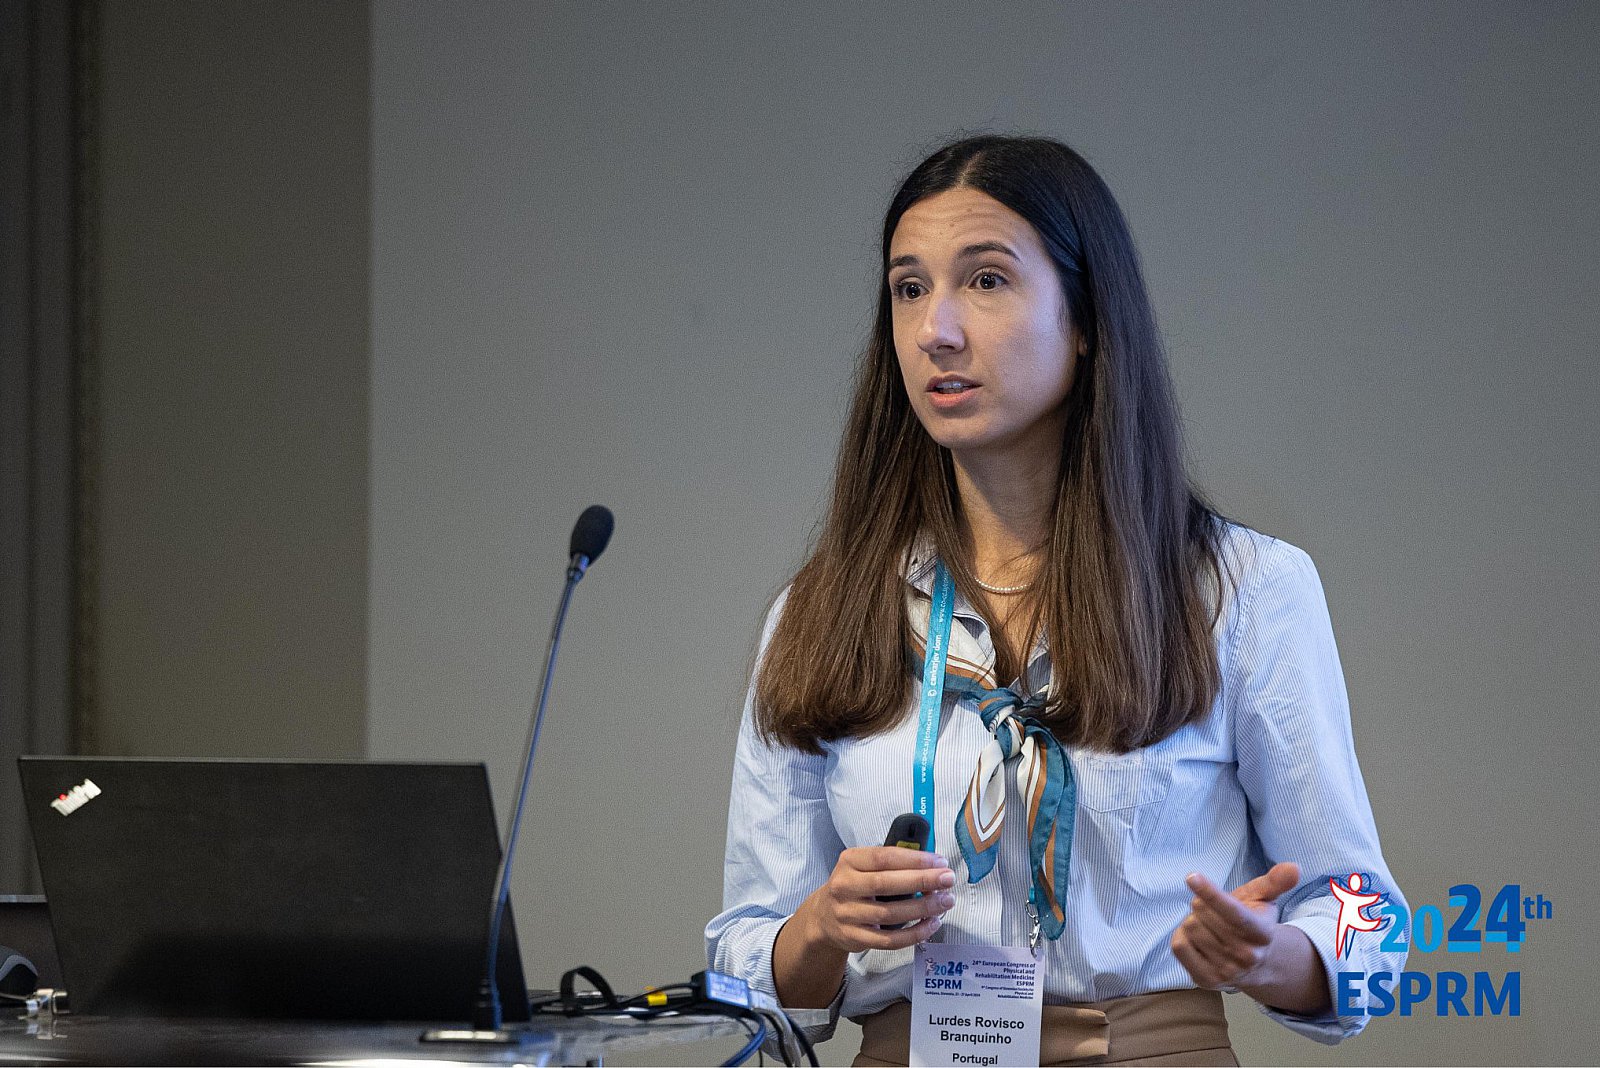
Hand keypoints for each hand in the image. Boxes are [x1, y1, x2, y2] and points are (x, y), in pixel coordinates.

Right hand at [795, 846, 956, 953]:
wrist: (823, 917)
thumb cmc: (854, 886)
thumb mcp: (862, 866)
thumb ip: (891, 863)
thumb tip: (931, 864)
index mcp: (849, 861)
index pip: (884, 857)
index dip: (914, 859)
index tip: (939, 861)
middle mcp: (844, 886)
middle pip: (887, 884)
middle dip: (922, 881)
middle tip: (948, 879)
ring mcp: (848, 914)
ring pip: (890, 914)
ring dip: (922, 908)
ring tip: (945, 902)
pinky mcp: (855, 937)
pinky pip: (889, 940)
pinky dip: (914, 934)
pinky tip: (931, 924)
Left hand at [1171, 862, 1299, 990]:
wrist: (1254, 963)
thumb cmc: (1253, 921)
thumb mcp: (1264, 899)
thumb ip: (1276, 882)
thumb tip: (1294, 868)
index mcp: (1262, 933)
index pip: (1233, 913)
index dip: (1211, 893)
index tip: (1191, 876)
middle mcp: (1247, 956)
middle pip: (1203, 913)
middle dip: (1202, 903)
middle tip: (1212, 909)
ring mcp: (1227, 970)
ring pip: (1190, 927)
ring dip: (1193, 919)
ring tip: (1207, 925)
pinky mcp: (1207, 980)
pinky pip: (1179, 946)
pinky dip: (1181, 935)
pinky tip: (1195, 937)